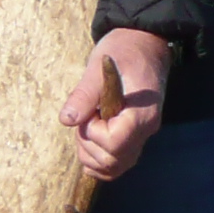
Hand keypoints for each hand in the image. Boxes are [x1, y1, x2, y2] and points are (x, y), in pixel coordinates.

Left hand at [62, 28, 169, 182]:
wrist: (144, 45)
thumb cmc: (122, 52)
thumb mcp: (99, 68)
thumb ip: (84, 95)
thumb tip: (67, 120)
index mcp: (141, 114)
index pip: (114, 143)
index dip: (92, 132)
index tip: (89, 112)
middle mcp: (146, 130)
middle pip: (112, 160)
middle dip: (88, 143)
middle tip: (86, 117)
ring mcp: (142, 136)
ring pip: (113, 167)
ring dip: (90, 153)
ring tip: (88, 124)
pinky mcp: (134, 138)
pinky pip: (116, 164)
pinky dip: (98, 160)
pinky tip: (90, 138)